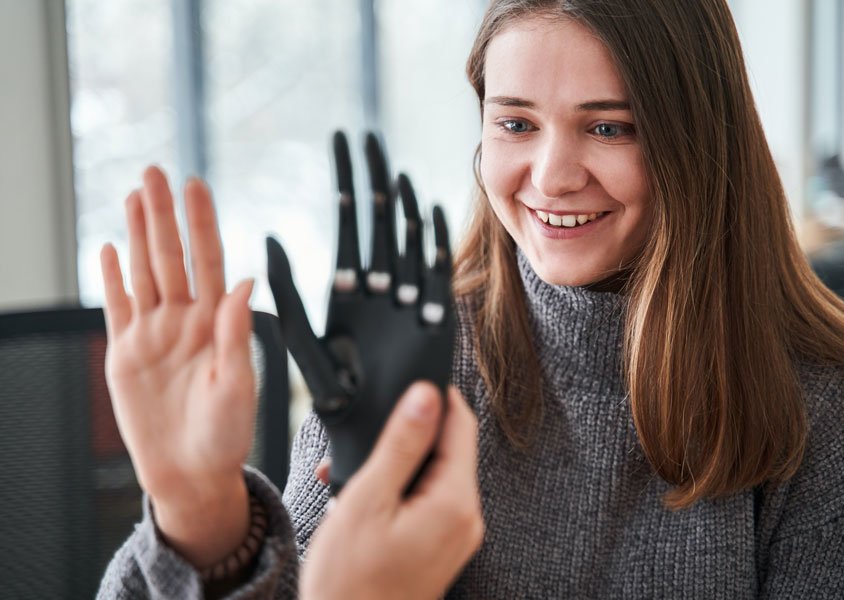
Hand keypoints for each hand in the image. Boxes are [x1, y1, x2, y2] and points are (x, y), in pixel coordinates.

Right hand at [100, 166, 254, 566]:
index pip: (208, 260)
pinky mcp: (125, 353)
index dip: (201, 223)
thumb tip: (245, 281)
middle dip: (163, 214)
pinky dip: (112, 277)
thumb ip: (236, 333)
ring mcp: (153, 333)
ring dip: (138, 234)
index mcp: (215, 323)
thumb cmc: (225, 434)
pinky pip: (117, 306)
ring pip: (143, 272)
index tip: (196, 185)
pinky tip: (110, 246)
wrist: (190, 473)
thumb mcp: (238, 384)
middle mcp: (184, 320)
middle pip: (171, 256)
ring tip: (135, 195)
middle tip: (155, 172)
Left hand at [267, 131, 454, 493]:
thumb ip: (286, 294)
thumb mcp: (302, 344)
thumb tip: (265, 241)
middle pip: (379, 224)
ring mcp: (409, 304)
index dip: (346, 181)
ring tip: (395, 169)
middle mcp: (379, 291)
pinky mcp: (436, 322)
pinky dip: (434, 242)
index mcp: (345, 293)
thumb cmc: (334, 404)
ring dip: (402, 205)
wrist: (374, 442)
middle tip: (368, 140)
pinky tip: (430, 208)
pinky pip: (436, 275)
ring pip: (407, 242)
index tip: (343, 142)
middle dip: (374, 180)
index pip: (348, 224)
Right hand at [301, 382, 483, 599]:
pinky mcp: (441, 547)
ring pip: (434, 475)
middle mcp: (467, 519)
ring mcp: (456, 536)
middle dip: (406, 435)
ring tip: (351, 475)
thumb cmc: (351, 583)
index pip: (461, 424)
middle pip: (449, 448)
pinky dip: (398, 491)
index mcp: (455, 502)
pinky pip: (428, 502)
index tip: (407, 382)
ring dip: (396, 464)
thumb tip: (426, 394)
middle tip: (365, 437)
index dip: (436, 395)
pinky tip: (362, 499)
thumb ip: (401, 443)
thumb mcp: (368, 500)